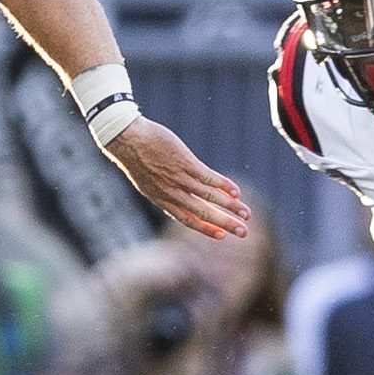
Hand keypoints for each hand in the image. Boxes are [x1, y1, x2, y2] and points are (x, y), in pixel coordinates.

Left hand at [105, 119, 250, 240]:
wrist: (127, 138)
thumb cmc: (136, 157)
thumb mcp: (147, 180)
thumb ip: (163, 190)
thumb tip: (178, 194)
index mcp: (162, 200)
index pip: (187, 220)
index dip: (205, 229)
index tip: (221, 236)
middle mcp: (172, 193)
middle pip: (203, 213)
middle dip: (225, 224)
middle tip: (243, 233)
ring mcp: (179, 179)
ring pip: (210, 197)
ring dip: (231, 207)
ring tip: (246, 213)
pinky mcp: (185, 163)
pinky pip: (209, 178)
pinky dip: (224, 185)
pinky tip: (236, 192)